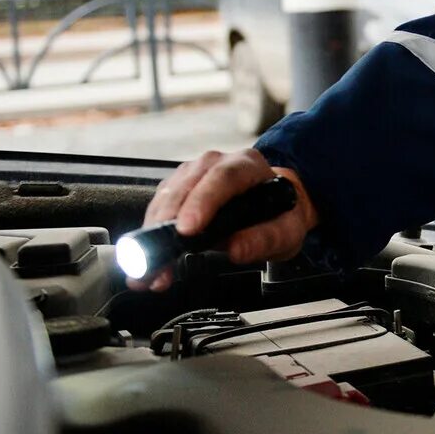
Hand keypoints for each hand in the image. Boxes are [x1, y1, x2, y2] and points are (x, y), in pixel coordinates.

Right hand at [128, 148, 319, 291]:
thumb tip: (236, 250)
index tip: (187, 229)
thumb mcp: (285, 231)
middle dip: (168, 225)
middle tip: (159, 259)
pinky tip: (150, 261)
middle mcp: (216, 163)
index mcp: (246, 165)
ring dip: (154, 234)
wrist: (274, 206)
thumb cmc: (279, 215)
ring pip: (166, 197)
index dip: (202, 202)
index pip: (222, 178)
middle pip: (186, 187)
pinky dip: (152, 235)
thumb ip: (264, 240)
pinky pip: (159, 208)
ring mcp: (193, 173)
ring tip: (151, 270)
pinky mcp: (177, 188)